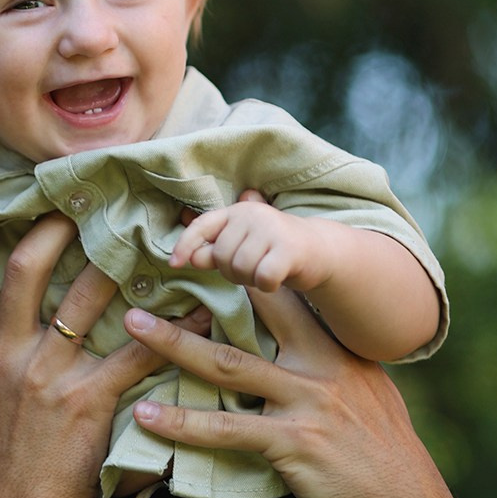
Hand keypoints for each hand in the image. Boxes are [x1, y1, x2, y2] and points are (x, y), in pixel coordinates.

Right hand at [0, 217, 195, 497]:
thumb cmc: (3, 460)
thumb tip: (6, 315)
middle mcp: (7, 354)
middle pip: (27, 267)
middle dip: (58, 224)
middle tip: (93, 195)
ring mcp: (48, 375)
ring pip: (89, 297)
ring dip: (125, 261)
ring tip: (157, 232)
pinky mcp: (90, 400)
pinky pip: (140, 351)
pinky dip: (175, 326)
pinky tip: (201, 306)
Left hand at [119, 284, 460, 497]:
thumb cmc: (386, 458)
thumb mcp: (372, 397)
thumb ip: (339, 368)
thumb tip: (314, 348)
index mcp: (343, 352)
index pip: (293, 298)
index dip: (255, 268)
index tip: (223, 239)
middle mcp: (325, 368)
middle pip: (258, 315)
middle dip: (210, 285)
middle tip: (166, 264)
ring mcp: (308, 404)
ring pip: (229, 365)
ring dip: (174, 345)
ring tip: (132, 326)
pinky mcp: (293, 444)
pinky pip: (225, 430)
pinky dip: (181, 424)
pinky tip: (146, 417)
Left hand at [170, 192, 330, 291]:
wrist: (322, 250)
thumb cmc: (275, 250)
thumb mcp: (243, 246)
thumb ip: (216, 250)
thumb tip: (189, 258)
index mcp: (237, 211)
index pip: (203, 225)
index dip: (185, 244)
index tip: (174, 264)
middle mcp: (253, 214)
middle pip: (222, 255)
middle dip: (232, 272)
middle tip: (252, 270)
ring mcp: (272, 229)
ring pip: (240, 268)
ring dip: (251, 280)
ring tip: (265, 273)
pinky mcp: (289, 248)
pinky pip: (262, 277)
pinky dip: (268, 286)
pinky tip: (278, 279)